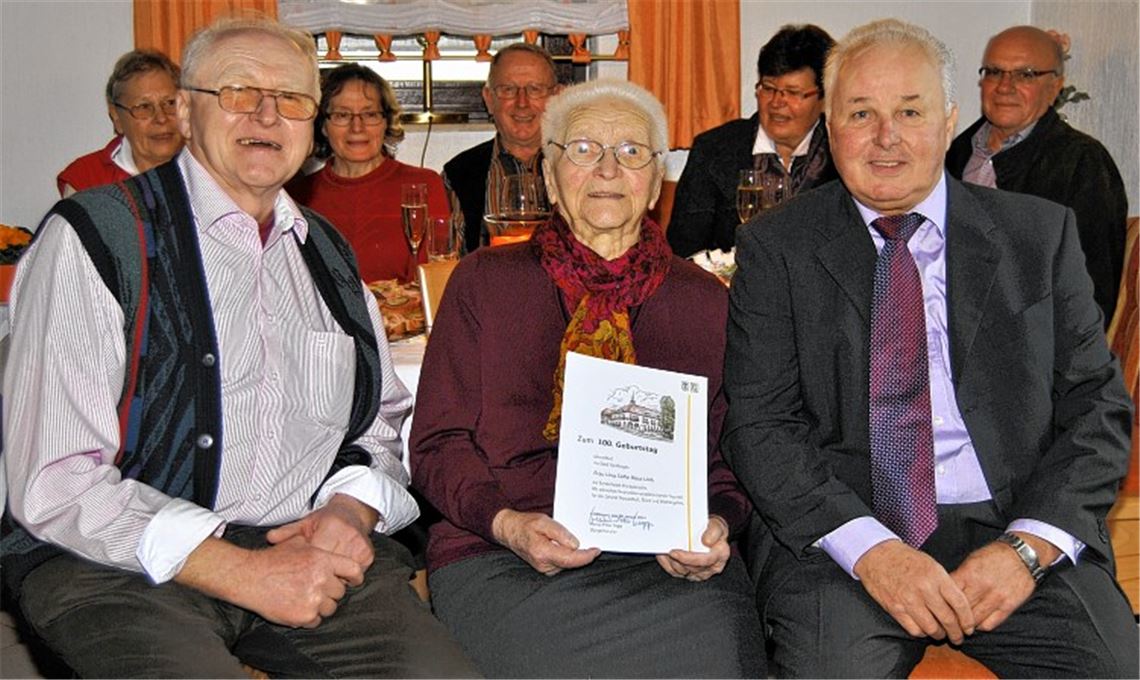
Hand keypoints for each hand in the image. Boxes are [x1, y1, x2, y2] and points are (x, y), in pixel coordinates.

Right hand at [176, 535, 364, 628]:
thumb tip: (331, 548)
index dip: (355, 577)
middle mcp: (321, 579)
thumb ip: (318, 547)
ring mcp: (313, 599)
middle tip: (315, 590)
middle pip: (340, 592)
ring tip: (304, 598)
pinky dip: (308, 617)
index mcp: (323, 560)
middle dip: (330, 592)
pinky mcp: (303, 616)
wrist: (249, 577)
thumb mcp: (297, 544)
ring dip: (320, 606)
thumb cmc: (272, 559)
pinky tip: (295, 607)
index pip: (353, 570)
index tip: (352, 581)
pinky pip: (316, 621)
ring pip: (329, 608)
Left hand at [267, 494, 378, 569]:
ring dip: (332, 578)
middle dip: (319, 574)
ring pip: (342, 573)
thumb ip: (287, 532)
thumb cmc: (326, 520)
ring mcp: (359, 546)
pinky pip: (355, 573)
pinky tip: (338, 571)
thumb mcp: (306, 523)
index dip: (308, 565)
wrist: (352, 513)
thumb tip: (270, 538)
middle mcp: (347, 535)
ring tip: (324, 575)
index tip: (301, 570)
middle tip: (310, 577)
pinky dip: (345, 576)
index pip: (317, 554)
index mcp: (330, 527)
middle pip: (330, 567)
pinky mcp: (368, 554)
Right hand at [491, 509, 599, 575]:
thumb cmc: (526, 525)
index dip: (586, 556)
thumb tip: (576, 545)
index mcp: (543, 552)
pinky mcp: (546, 568)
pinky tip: (566, 546)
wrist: (510, 532)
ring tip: (574, 540)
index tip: (596, 550)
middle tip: (590, 541)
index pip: (571, 559)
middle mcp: (544, 564)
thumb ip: (560, 533)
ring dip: (574, 554)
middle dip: (582, 554)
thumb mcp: (543, 521)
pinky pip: (563, 563)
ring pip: (568, 564)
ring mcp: (544, 568)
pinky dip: (568, 556)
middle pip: (571, 563)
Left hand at [657, 515, 729, 580]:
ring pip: (683, 572)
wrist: (710, 533)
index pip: (705, 560)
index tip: (675, 552)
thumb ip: (714, 531)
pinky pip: (676, 573)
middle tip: (668, 551)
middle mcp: (713, 566)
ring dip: (672, 563)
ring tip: (665, 552)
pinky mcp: (691, 574)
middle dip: (679, 561)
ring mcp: (701, 572)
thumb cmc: (713, 529)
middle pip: (693, 568)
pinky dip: (668, 565)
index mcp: (721, 554)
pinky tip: (663, 556)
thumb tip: (706, 541)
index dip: (689, 558)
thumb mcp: (717, 525)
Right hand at [853, 539, 975, 643]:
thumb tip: (959, 606)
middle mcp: (924, 589)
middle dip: (956, 633)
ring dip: (939, 635)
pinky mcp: (895, 608)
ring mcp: (908, 600)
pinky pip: (914, 630)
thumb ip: (946, 584)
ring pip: (932, 628)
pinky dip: (922, 633)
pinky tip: (924, 629)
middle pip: (948, 620)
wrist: (877, 555)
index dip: (968, 620)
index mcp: (936, 576)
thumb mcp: (931, 565)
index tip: (969, 627)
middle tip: (959, 637)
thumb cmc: (906, 559)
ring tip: (941, 634)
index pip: (960, 604)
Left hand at [949, 532, 1054, 631]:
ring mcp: (996, 597)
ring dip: (965, 625)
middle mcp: (981, 586)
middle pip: (959, 610)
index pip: (948, 594)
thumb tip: (944, 591)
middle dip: (951, 617)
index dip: (940, 604)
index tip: (937, 609)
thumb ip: (959, 576)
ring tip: (959, 627)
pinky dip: (980, 626)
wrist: (1022, 555)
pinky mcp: (1009, 606)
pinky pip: (990, 623)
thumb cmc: (993, 556)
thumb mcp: (971, 560)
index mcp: (968, 573)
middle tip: (945, 622)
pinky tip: (976, 624)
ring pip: (973, 620)